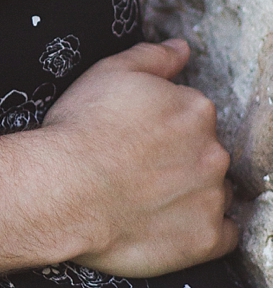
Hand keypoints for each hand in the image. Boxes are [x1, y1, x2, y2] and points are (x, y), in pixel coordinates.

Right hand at [41, 40, 237, 274]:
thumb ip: (154, 57)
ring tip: (149, 198)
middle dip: (180, 159)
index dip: (162, 126)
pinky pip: (223, 236)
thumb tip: (181, 48)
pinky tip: (173, 225)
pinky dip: (205, 231)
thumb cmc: (82, 130)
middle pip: (206, 153)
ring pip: (214, 192)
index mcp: (196, 109)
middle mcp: (214, 151)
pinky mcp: (206, 240)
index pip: (192, 115)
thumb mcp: (110, 72)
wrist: (65, 190)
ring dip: (192, 193)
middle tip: (138, 168)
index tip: (138, 137)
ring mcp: (212, 198)